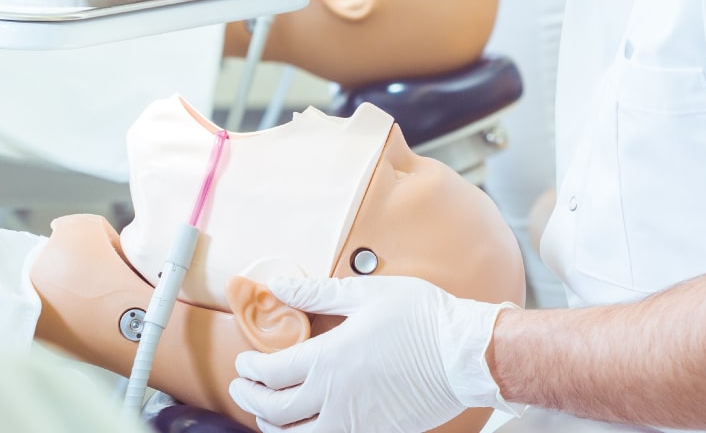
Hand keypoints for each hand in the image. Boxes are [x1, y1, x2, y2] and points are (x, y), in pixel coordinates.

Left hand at [228, 274, 519, 432]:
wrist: (463, 354)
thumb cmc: (421, 318)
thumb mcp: (367, 294)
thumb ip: (318, 293)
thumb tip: (280, 286)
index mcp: (329, 360)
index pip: (272, 372)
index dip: (251, 369)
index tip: (244, 362)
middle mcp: (335, 398)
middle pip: (275, 410)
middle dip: (251, 399)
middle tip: (241, 388)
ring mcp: (354, 424)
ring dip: (274, 427)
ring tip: (267, 413)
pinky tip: (308, 427)